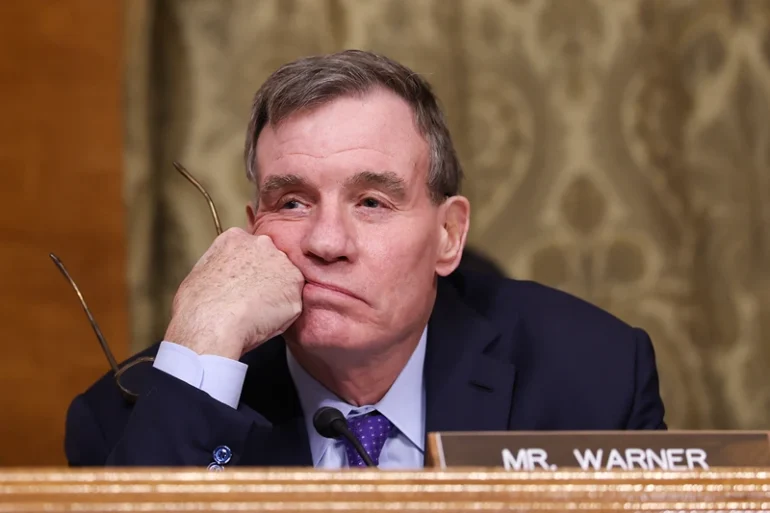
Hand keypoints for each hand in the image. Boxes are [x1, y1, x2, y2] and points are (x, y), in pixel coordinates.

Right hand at [164, 228, 303, 359]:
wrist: (212, 325)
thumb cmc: (198, 306)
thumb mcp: (200, 273)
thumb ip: (221, 266)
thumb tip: (224, 276)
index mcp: (236, 238)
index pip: (250, 251)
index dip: (248, 271)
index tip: (242, 285)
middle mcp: (263, 244)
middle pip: (271, 261)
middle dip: (266, 278)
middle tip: (251, 301)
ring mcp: (282, 264)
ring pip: (285, 280)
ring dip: (277, 295)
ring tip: (257, 314)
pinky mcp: (295, 286)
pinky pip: (292, 302)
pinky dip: (283, 314)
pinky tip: (265, 321)